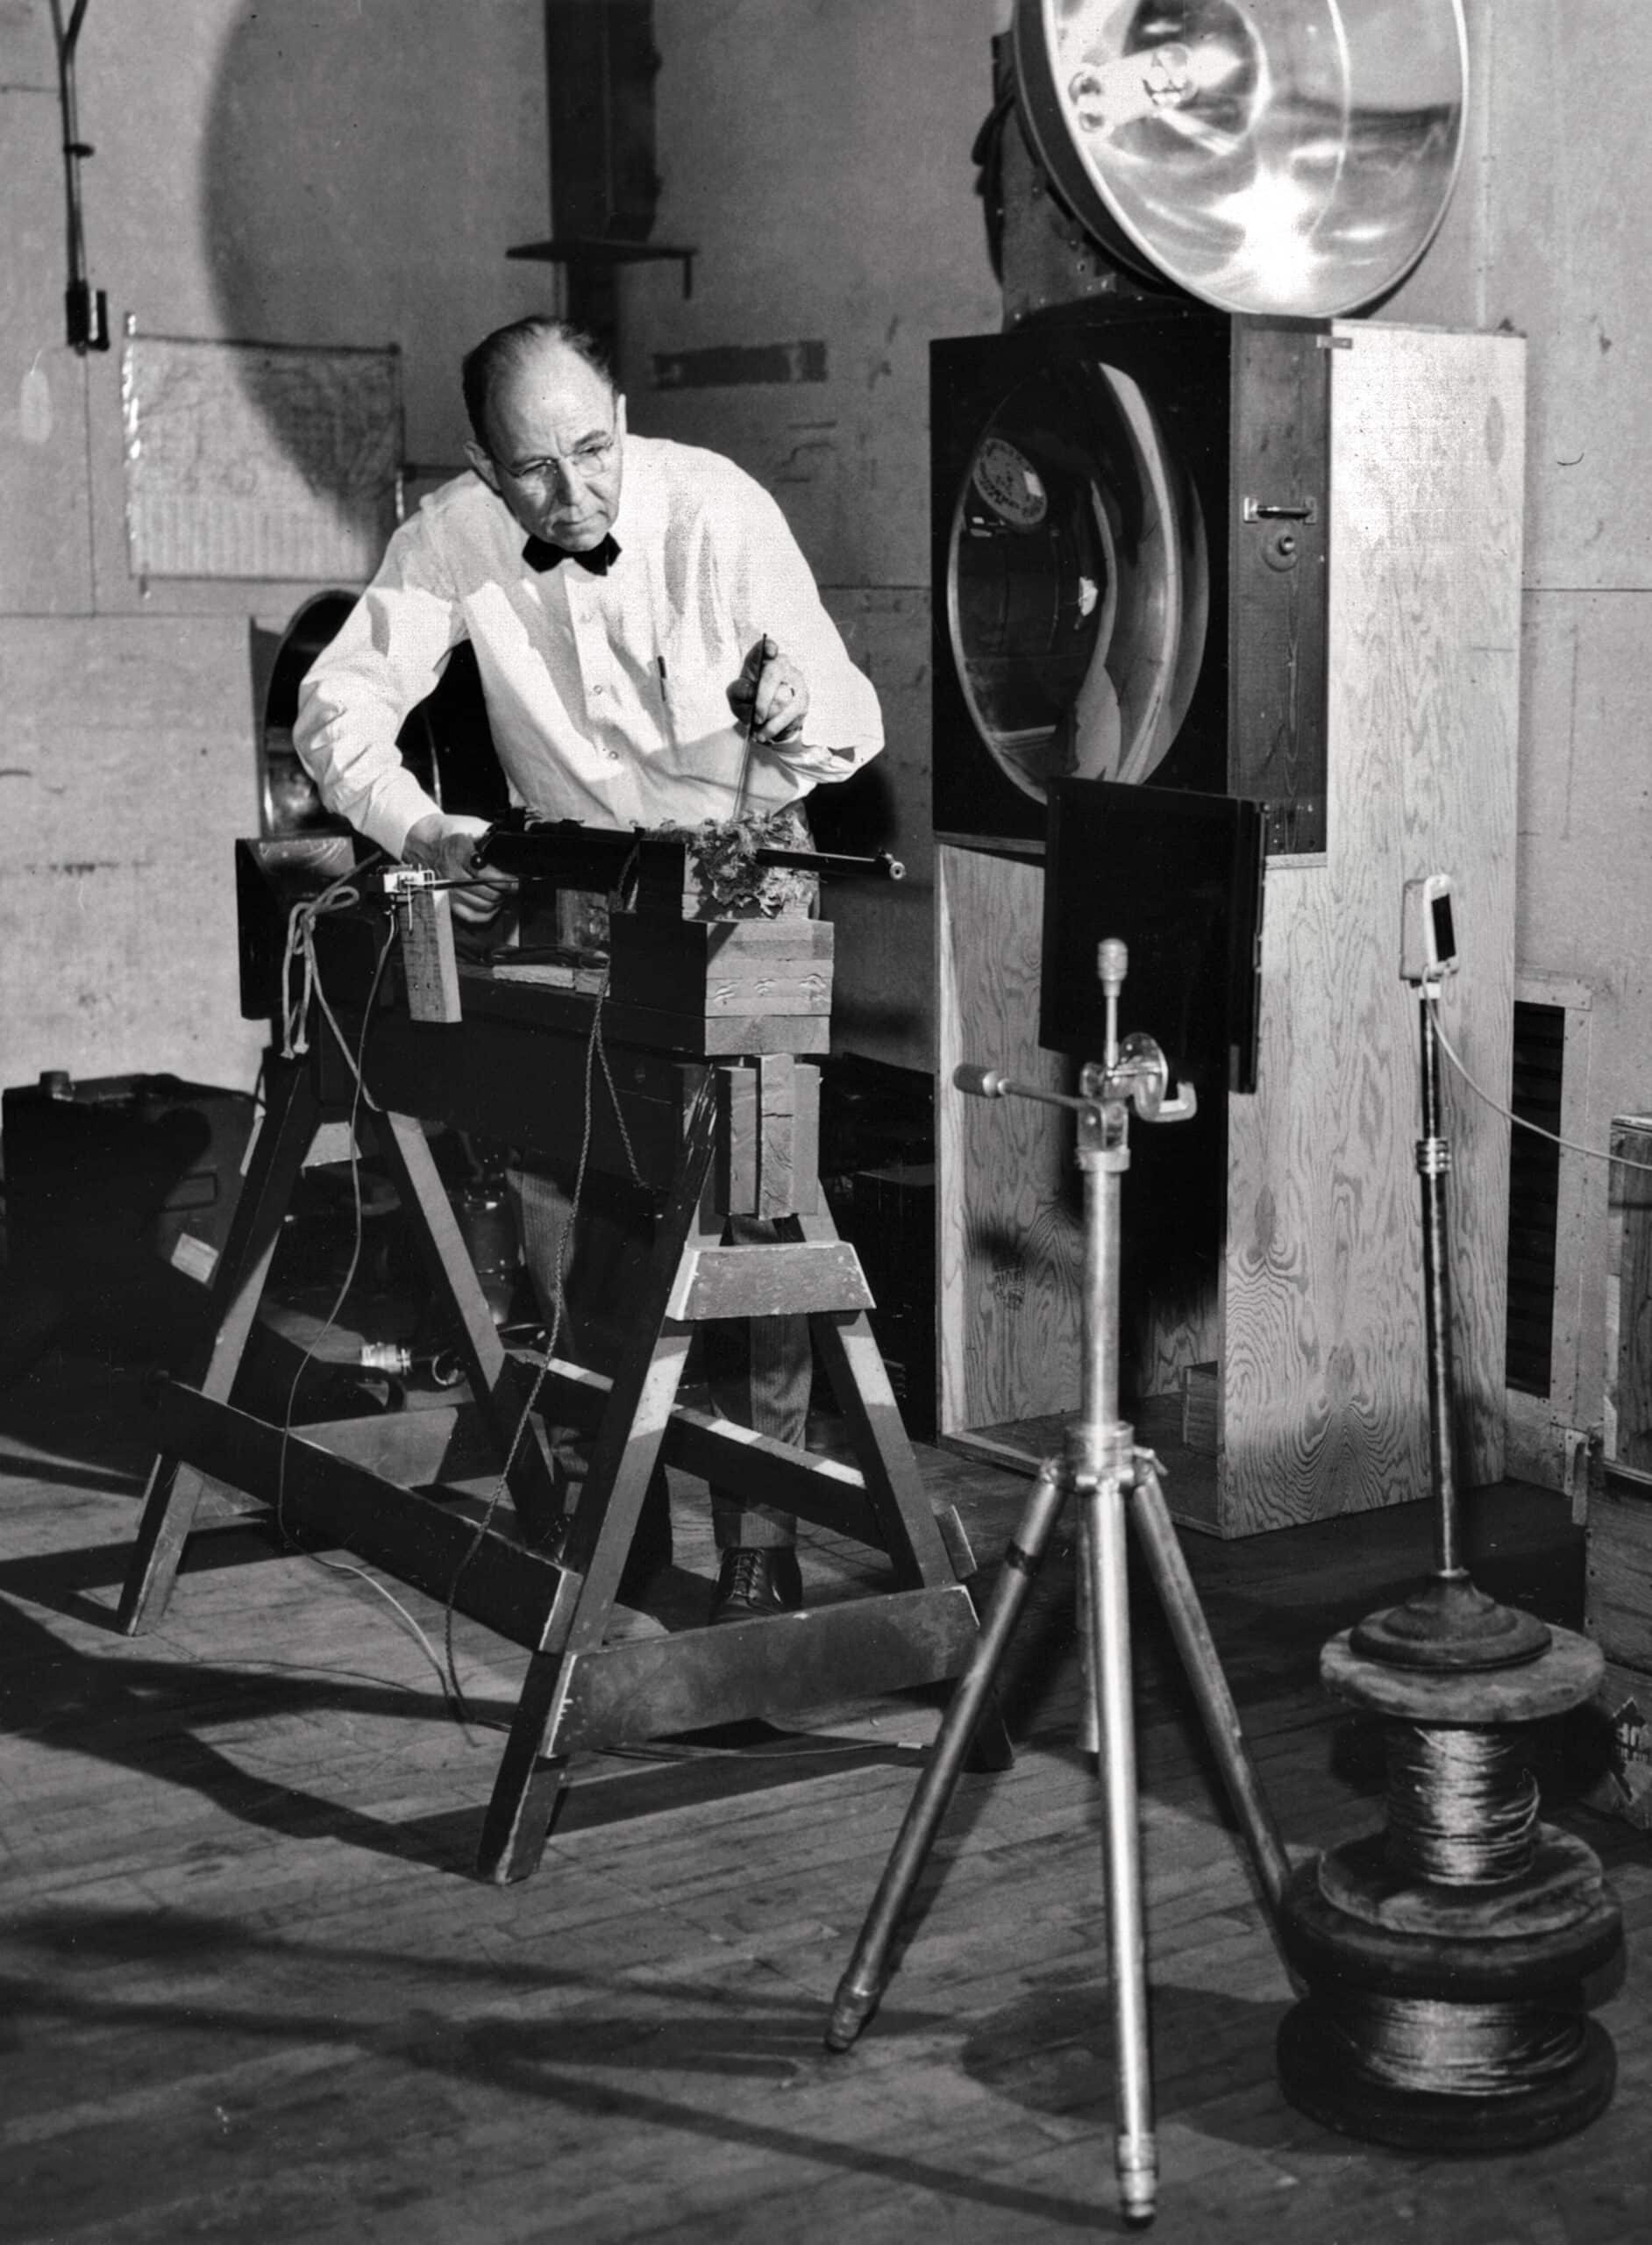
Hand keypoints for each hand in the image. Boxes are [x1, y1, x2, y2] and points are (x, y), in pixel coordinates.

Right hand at [402, 812, 517, 924]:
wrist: (422, 840)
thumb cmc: (448, 832)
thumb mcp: (471, 825)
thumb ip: (491, 834)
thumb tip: (512, 842)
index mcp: (460, 853)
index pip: (488, 875)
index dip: (507, 880)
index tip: (516, 879)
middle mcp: (452, 873)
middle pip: (488, 893)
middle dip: (506, 890)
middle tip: (512, 885)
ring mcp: (448, 889)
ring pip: (483, 905)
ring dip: (498, 901)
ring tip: (503, 892)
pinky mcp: (447, 900)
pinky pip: (471, 916)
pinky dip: (486, 913)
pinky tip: (492, 905)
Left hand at [728, 635, 808, 747]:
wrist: (763, 719)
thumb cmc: (748, 700)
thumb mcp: (736, 696)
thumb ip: (738, 691)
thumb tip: (751, 692)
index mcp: (762, 659)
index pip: (766, 647)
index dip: (768, 647)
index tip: (770, 651)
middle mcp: (782, 665)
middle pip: (774, 674)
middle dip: (764, 699)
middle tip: (756, 718)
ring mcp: (796, 681)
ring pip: (785, 699)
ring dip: (771, 721)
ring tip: (758, 733)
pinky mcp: (803, 700)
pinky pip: (791, 715)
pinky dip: (777, 728)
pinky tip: (767, 733)